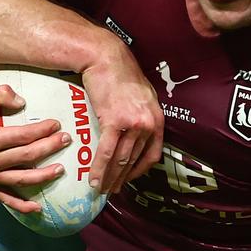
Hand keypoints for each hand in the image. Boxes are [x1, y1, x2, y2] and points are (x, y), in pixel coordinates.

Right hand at [0, 58, 71, 212]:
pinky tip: (39, 208)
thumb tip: (23, 103)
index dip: (41, 130)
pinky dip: (21, 206)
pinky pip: (5, 199)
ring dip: (43, 177)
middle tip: (67, 139)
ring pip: (20, 180)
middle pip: (25, 157)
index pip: (21, 137)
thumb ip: (0, 94)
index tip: (56, 124)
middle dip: (49, 148)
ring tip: (61, 169)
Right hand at [81, 35, 164, 193]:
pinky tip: (93, 179)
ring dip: (109, 178)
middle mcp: (148, 124)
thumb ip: (143, 116)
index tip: (129, 179)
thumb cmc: (121, 76)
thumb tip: (137, 135)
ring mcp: (132, 124)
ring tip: (101, 189)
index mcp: (157, 119)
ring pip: (120, 159)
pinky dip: (99, 169)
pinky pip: (106, 152)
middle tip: (112, 191)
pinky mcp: (114, 122)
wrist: (106, 59)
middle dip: (121, 179)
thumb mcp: (143, 97)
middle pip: (134, 160)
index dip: (140, 171)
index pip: (153, 154)